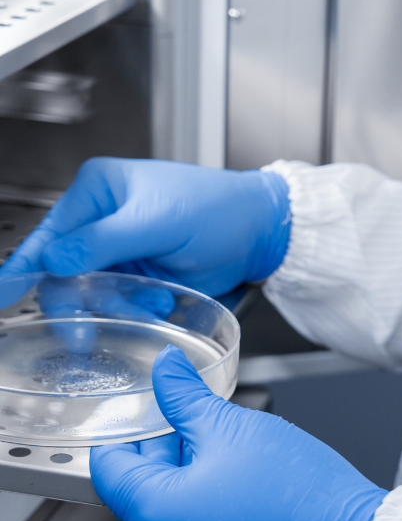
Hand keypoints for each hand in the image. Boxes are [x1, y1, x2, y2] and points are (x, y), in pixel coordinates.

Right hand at [0, 158, 290, 296]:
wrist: (257, 230)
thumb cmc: (217, 209)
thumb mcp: (159, 220)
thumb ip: (104, 240)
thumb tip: (55, 258)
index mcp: (99, 189)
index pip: (49, 233)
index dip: (21, 267)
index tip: (1, 296)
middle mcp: (101, 218)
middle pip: (63, 270)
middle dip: (80, 301)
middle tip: (85, 330)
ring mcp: (119, 248)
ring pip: (89, 292)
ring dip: (116, 305)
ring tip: (152, 301)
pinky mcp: (136, 273)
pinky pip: (115, 301)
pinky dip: (131, 309)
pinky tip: (159, 302)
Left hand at [91, 346, 387, 520]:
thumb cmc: (294, 491)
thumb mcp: (231, 426)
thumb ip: (185, 395)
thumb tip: (165, 367)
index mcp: (153, 515)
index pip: (109, 465)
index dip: (125, 425)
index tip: (142, 402)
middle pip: (139, 484)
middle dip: (163, 442)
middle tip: (192, 410)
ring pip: (167, 502)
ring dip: (185, 466)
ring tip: (222, 439)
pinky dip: (201, 493)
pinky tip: (232, 469)